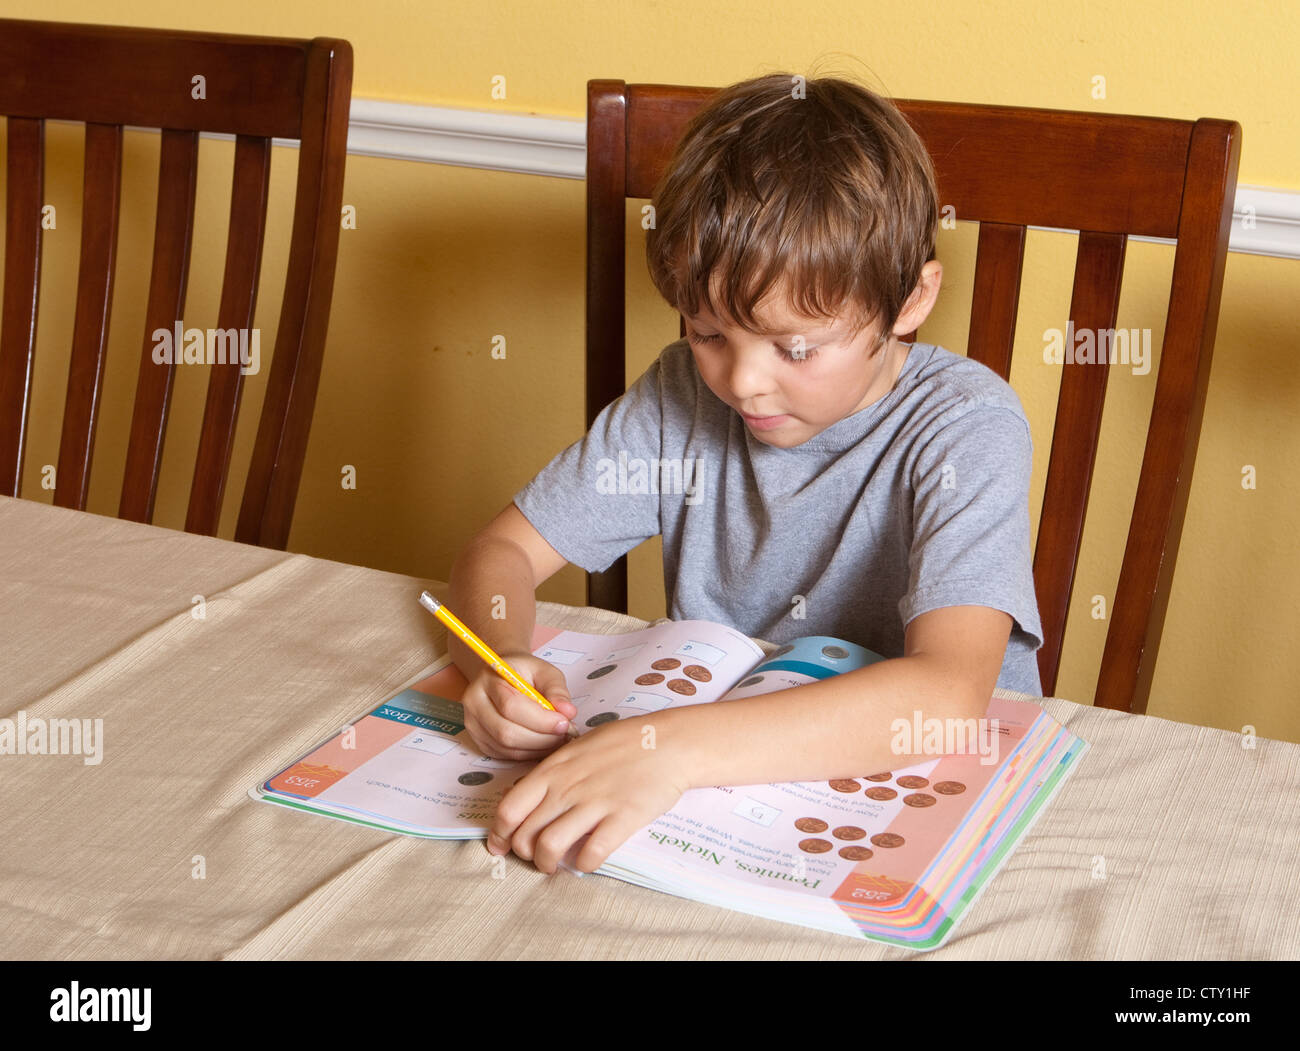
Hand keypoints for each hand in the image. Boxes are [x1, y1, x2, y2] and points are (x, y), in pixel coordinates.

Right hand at [459, 653, 577, 760]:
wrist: (504, 676)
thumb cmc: (525, 673)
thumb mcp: (545, 671)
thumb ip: (557, 690)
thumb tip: (568, 712)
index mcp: (489, 680)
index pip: (511, 706)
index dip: (541, 720)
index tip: (564, 722)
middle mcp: (474, 703)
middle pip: (506, 732)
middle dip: (541, 738)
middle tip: (565, 732)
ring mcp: (474, 725)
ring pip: (507, 748)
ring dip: (538, 747)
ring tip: (558, 737)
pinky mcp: (480, 741)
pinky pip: (506, 755)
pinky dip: (529, 753)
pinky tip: (544, 742)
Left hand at [487, 713, 691, 873]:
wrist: (667, 742)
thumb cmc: (623, 742)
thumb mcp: (577, 748)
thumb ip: (553, 772)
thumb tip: (531, 795)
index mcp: (553, 769)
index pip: (509, 808)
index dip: (500, 833)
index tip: (501, 846)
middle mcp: (567, 788)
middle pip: (525, 834)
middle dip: (524, 854)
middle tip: (534, 857)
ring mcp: (594, 803)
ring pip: (550, 847)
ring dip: (547, 864)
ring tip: (555, 865)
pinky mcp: (621, 819)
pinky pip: (591, 854)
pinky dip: (584, 865)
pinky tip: (587, 862)